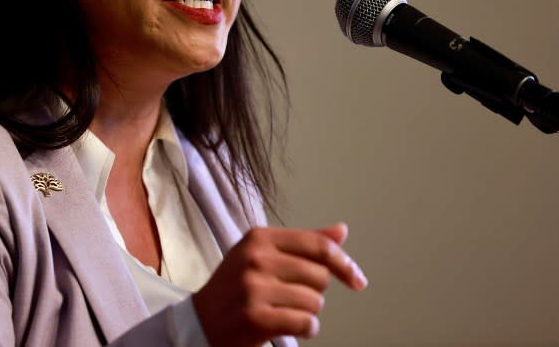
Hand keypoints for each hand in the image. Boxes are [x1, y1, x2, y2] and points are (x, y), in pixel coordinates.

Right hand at [191, 223, 366, 345]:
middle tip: (288, 296)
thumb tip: (341, 230)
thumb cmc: (236, 287)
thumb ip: (303, 244)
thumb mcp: (263, 256)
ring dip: (307, 312)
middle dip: (314, 291)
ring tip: (282, 310)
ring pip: (315, 302)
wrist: (201, 321)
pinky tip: (285, 326)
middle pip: (320, 276)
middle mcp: (255, 258)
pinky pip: (306, 323)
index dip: (344, 263)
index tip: (358, 279)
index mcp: (259, 237)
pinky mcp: (256, 317)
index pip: (317, 245)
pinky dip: (305, 329)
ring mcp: (254, 288)